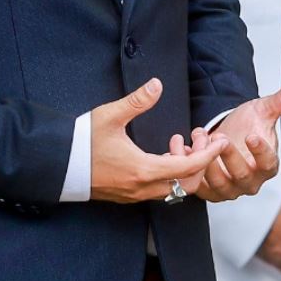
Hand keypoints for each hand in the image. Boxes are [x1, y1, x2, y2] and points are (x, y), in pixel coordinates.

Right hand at [89, 79, 226, 203]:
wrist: (58, 166)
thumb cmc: (82, 142)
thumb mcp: (110, 116)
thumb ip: (136, 101)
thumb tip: (157, 85)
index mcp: (143, 170)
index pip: (188, 167)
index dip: (209, 154)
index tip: (222, 142)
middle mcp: (143, 188)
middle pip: (187, 183)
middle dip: (199, 162)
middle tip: (198, 140)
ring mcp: (135, 194)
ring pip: (173, 189)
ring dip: (183, 169)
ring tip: (178, 144)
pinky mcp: (127, 196)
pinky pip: (159, 190)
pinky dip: (169, 174)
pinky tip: (162, 154)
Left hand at [182, 79, 280, 202]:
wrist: (223, 134)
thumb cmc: (246, 125)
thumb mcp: (263, 110)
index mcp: (267, 166)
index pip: (268, 163)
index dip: (261, 151)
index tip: (252, 135)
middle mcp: (250, 182)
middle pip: (241, 176)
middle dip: (229, 157)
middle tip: (220, 136)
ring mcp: (229, 189)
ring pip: (217, 185)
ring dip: (205, 161)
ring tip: (200, 137)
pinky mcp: (208, 191)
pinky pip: (196, 186)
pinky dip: (186, 167)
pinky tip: (182, 146)